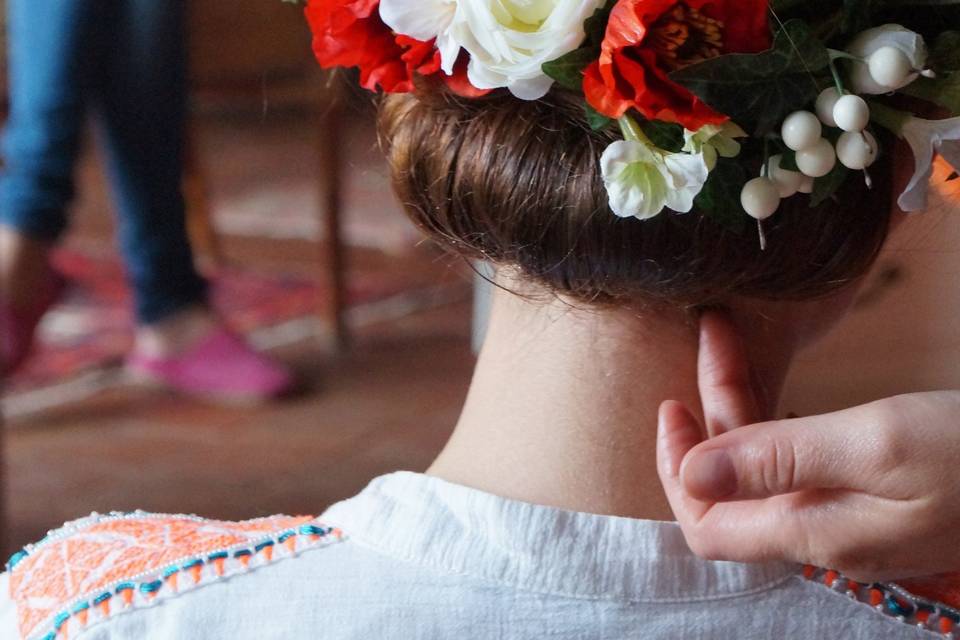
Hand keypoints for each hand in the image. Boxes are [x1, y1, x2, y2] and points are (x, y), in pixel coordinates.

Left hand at [656, 311, 959, 581]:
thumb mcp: (876, 444)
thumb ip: (778, 461)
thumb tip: (690, 476)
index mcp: (812, 530)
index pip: (707, 525)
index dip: (676, 470)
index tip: (670, 404)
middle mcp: (822, 531)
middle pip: (733, 482)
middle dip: (711, 409)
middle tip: (713, 333)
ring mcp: (850, 514)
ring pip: (766, 464)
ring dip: (742, 402)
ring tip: (729, 334)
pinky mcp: (875, 494)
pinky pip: (803, 460)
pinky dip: (779, 417)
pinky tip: (773, 382)